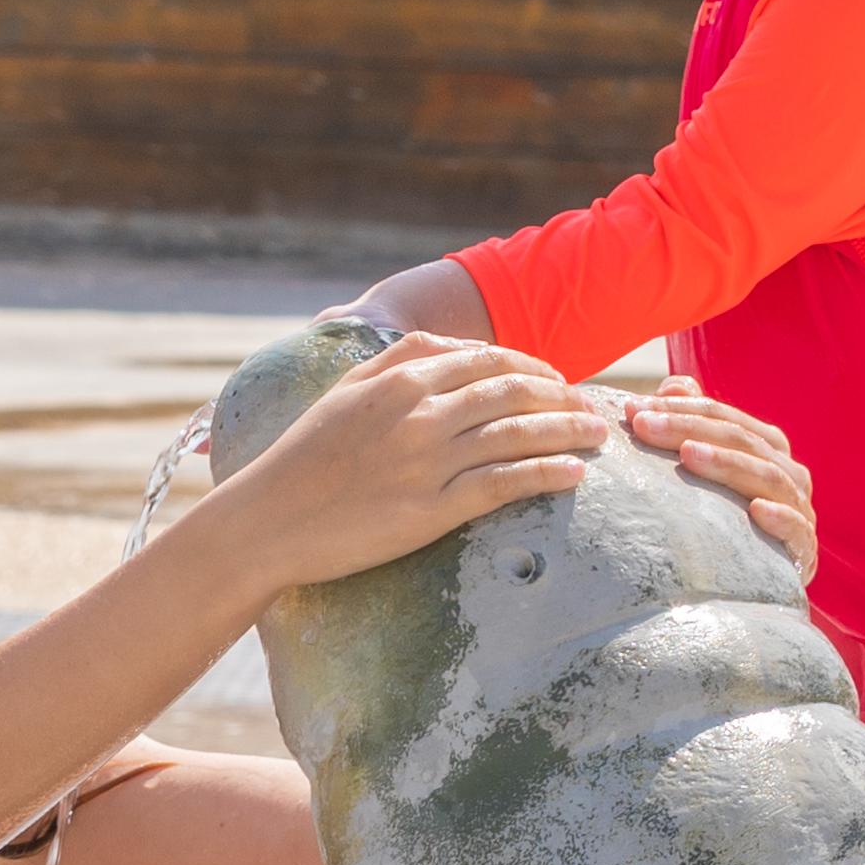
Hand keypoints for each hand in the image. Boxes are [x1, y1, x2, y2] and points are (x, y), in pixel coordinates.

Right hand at [201, 333, 598, 587]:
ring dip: (568, 430)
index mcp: (401, 379)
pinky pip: (505, 483)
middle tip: (589, 407)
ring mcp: (429, 460)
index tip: (558, 379)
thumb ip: (395, 359)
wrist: (268, 520)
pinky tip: (574, 475)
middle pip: (514, 390)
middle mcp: (421, 411)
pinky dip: (547, 474)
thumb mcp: (345, 391)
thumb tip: (445, 345)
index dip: (534, 366)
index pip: (488, 359)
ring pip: (519, 432)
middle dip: (563, 395)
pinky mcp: (433, 508)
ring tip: (597, 435)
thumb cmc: (302, 457)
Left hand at [620, 383, 819, 569]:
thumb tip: (673, 383)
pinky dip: (781, 518)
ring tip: (688, 454)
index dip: (680, 408)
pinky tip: (756, 511)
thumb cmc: (724, 518)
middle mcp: (789, 473)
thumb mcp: (704, 467)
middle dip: (689, 428)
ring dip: (727, 463)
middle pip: (741, 441)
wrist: (755, 586)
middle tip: (644, 425)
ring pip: (768, 477)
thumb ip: (692, 420)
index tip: (634, 409)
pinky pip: (798, 530)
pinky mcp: (805, 552)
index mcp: (768, 447)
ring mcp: (801, 511)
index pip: (723, 418)